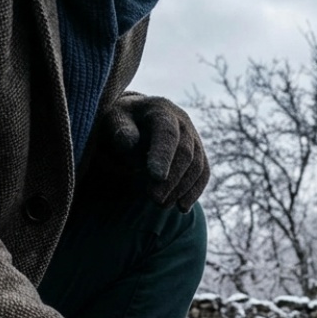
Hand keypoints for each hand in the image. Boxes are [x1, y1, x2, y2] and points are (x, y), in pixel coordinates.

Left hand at [102, 93, 209, 211]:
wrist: (136, 120)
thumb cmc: (121, 123)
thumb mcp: (113, 121)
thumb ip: (120, 131)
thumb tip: (129, 143)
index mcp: (160, 109)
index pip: (166, 133)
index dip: (163, 155)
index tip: (156, 177)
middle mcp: (182, 121)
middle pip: (185, 153)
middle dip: (172, 179)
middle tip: (154, 199)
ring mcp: (194, 138)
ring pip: (197, 166)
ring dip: (182, 189)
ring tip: (162, 205)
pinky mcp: (198, 154)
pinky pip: (203, 174)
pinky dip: (194, 192)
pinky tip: (182, 207)